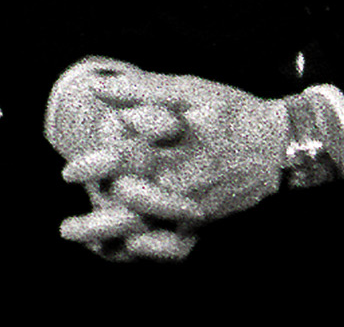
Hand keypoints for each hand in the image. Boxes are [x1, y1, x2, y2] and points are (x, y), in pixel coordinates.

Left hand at [46, 64, 291, 261]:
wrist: (279, 146)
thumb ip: (144, 89)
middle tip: (65, 230)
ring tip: (86, 248)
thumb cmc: (234, 113)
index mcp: (176, 152)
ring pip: (148, 237)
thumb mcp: (191, 90)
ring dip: (113, 245)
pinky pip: (173, 250)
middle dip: (95, 224)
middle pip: (130, 213)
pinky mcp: (203, 223)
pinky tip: (126, 252)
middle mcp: (182, 187)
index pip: (125, 163)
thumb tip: (99, 87)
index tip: (69, 173)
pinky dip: (148, 255)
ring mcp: (193, 211)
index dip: (94, 167)